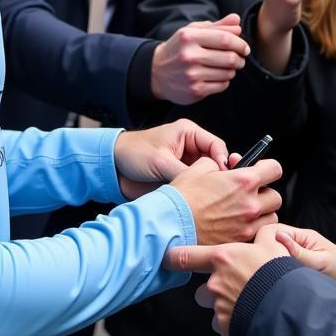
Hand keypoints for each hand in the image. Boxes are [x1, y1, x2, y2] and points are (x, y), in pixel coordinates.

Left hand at [114, 119, 228, 199]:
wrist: (113, 168)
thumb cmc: (133, 153)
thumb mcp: (160, 161)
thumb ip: (184, 172)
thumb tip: (205, 185)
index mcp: (188, 133)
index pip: (216, 145)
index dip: (222, 161)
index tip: (223, 176)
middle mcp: (190, 147)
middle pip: (214, 162)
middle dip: (217, 175)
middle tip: (220, 190)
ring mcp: (185, 164)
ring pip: (206, 176)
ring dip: (206, 186)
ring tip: (209, 198)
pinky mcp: (179, 177)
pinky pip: (194, 186)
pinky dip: (196, 193)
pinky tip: (197, 201)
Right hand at [151, 14, 249, 104]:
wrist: (156, 72)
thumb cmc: (179, 48)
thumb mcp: (193, 32)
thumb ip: (217, 26)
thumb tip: (237, 21)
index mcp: (189, 37)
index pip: (225, 39)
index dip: (240, 43)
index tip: (244, 48)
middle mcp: (189, 56)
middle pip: (229, 57)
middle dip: (240, 58)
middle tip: (239, 59)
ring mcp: (191, 75)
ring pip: (228, 73)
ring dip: (232, 70)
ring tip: (226, 67)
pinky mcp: (195, 90)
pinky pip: (222, 85)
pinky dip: (224, 81)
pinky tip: (217, 76)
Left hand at [164, 224, 288, 335]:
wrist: (288, 306)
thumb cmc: (279, 273)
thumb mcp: (273, 245)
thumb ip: (262, 236)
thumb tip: (264, 230)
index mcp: (222, 259)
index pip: (185, 257)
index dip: (173, 258)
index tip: (167, 258)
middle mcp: (215, 283)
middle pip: (201, 291)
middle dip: (213, 291)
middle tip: (235, 289)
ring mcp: (219, 307)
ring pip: (214, 309)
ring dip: (224, 308)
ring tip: (246, 305)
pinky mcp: (226, 327)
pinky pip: (224, 326)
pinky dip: (233, 324)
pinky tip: (249, 317)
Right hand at [168, 157, 281, 244]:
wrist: (169, 225)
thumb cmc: (181, 198)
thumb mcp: (198, 168)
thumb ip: (218, 163)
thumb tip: (226, 166)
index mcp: (243, 181)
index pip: (275, 169)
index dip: (267, 169)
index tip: (261, 172)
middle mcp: (250, 204)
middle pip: (276, 197)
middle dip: (264, 194)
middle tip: (249, 195)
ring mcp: (247, 226)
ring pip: (270, 219)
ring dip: (262, 214)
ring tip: (244, 213)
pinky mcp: (240, 242)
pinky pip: (257, 235)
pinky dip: (252, 231)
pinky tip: (237, 227)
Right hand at [273, 224, 335, 282]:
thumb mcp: (319, 261)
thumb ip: (299, 252)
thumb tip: (278, 237)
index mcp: (304, 235)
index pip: (278, 230)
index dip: (269, 241)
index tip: (266, 254)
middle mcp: (298, 239)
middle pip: (273, 238)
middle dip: (268, 250)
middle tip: (268, 266)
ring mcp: (296, 248)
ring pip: (275, 248)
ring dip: (272, 258)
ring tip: (273, 271)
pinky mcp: (294, 258)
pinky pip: (280, 257)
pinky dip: (277, 264)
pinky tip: (276, 273)